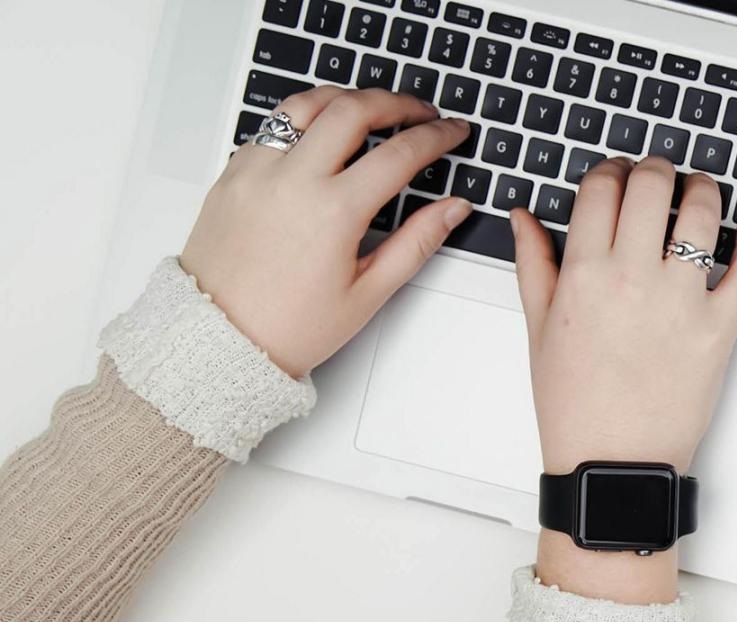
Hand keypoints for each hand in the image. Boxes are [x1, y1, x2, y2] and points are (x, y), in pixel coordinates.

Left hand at [180, 87, 472, 376]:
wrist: (217, 340)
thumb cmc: (288, 327)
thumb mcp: (368, 293)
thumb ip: (417, 242)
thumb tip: (452, 209)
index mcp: (333, 212)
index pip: (400, 153)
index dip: (436, 136)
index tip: (452, 132)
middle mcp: (292, 180)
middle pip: (353, 109)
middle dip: (396, 102)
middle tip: (420, 111)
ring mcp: (257, 172)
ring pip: (306, 104)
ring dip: (346, 98)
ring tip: (370, 109)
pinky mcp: (232, 174)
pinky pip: (272, 127)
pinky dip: (304, 120)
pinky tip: (321, 136)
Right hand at [512, 157, 736, 601]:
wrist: (614, 463)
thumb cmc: (575, 405)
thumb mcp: (539, 329)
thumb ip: (534, 263)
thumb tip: (525, 216)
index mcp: (584, 274)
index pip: (602, 188)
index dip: (610, 170)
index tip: (616, 175)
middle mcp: (634, 278)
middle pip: (652, 186)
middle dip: (655, 168)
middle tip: (658, 174)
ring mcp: (682, 300)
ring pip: (702, 213)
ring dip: (703, 189)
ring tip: (699, 190)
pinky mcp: (722, 326)